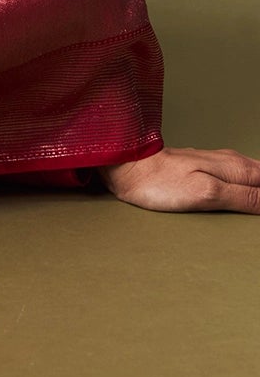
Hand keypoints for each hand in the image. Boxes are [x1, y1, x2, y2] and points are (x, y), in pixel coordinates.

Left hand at [99, 146, 259, 211]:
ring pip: (254, 176)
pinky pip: (240, 178)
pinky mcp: (207, 170)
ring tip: (253, 209)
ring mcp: (220, 164)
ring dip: (256, 191)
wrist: (130, 168)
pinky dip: (249, 189)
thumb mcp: (207, 193)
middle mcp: (232, 161)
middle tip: (255, 214)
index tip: (258, 213)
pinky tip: (246, 199)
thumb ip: (243, 197)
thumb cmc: (162, 183)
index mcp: (237, 167)